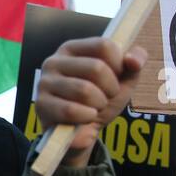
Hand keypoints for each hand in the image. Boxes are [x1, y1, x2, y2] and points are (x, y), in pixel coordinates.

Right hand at [35, 37, 146, 166]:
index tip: (117, 77)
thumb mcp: (121, 80)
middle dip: (110, 88)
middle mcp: (54, 61)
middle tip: (106, 97)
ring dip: (99, 104)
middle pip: (96, 67)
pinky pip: (71, 110)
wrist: (82, 130)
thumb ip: (134, 64)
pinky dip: (87, 117)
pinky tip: (86, 118)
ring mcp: (44, 82)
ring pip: (84, 90)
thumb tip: (134, 60)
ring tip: (95, 108)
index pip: (103, 45)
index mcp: (72, 48)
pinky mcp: (41, 104)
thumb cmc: (99, 100)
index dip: (119, 64)